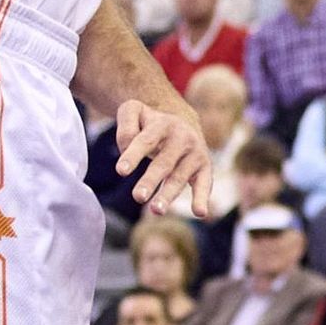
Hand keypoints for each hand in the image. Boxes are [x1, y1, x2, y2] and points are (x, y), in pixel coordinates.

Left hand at [115, 97, 212, 217]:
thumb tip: (126, 149)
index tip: (120, 171)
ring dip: (169, 194)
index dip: (133, 155)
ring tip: (156, 210)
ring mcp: (196, 153)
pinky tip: (200, 213)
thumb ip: (125, 127)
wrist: (183, 121)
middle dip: (151, 180)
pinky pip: (204, 183)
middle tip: (137, 197)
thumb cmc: (151, 123)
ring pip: (179, 177)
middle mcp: (183, 138)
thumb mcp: (134, 111)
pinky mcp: (205, 167)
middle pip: (164, 162)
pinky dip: (203, 198)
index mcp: (163, 123)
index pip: (145, 141)